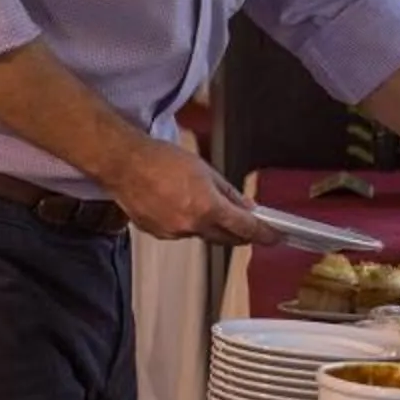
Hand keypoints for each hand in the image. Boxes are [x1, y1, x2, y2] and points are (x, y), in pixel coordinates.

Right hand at [106, 138, 279, 244]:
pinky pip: (181, 233)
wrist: (124, 164)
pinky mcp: (158, 234)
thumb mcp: (205, 170)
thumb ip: (229, 193)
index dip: (263, 234)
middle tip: (247, 225)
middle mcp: (191, 224)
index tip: (274, 236)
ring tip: (200, 202)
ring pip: (202, 235)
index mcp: (206, 207)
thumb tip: (246, 206)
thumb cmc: (160, 160)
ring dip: (210, 225)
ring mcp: (173, 232)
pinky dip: (187, 224)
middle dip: (239, 233)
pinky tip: (179, 206)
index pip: (245, 228)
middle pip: (226, 238)